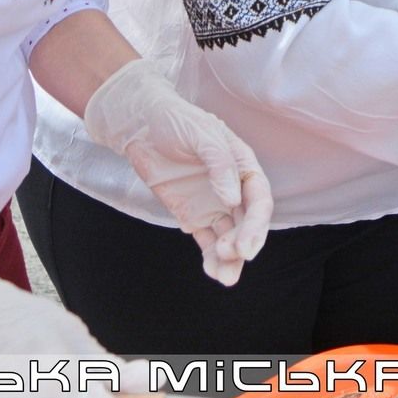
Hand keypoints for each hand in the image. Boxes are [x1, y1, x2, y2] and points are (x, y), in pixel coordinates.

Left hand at [82, 59, 270, 286]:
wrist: (139, 124)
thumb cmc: (175, 119)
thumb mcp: (201, 134)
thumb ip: (219, 164)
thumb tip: (232, 198)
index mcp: (242, 165)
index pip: (258, 199)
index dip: (256, 223)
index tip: (246, 244)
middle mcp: (232, 188)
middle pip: (246, 222)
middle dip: (244, 242)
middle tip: (233, 257)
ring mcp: (212, 203)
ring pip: (229, 236)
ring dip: (230, 257)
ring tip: (224, 278)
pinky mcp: (192, 215)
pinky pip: (206, 239)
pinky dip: (211, 256)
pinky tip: (213, 271)